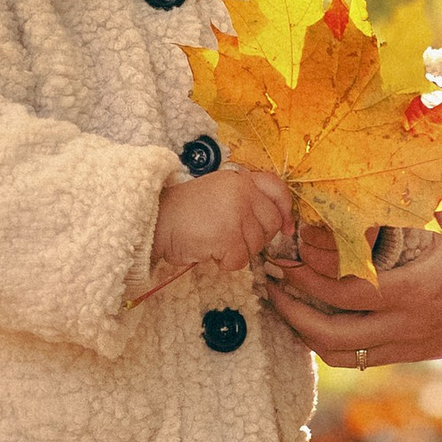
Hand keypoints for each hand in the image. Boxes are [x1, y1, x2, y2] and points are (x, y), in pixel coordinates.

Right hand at [147, 166, 294, 289]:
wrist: (155, 222)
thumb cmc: (184, 212)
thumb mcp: (218, 192)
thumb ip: (246, 200)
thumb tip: (281, 224)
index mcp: (240, 178)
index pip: (278, 188)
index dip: (285, 210)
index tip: (286, 227)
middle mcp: (242, 191)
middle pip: (271, 224)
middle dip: (256, 238)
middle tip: (232, 239)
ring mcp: (236, 213)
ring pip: (256, 245)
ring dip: (237, 251)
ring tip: (213, 241)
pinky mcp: (228, 235)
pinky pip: (241, 260)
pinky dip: (225, 262)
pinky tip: (209, 251)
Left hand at [262, 185, 441, 368]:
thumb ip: (422, 187)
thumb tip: (387, 154)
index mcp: (415, 290)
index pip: (344, 290)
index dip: (309, 272)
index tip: (288, 249)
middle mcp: (405, 325)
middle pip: (329, 333)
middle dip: (291, 307)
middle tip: (271, 279)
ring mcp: (406, 344)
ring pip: (338, 354)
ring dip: (304, 330)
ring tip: (284, 303)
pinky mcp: (410, 353)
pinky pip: (357, 359)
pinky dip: (329, 343)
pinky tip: (316, 319)